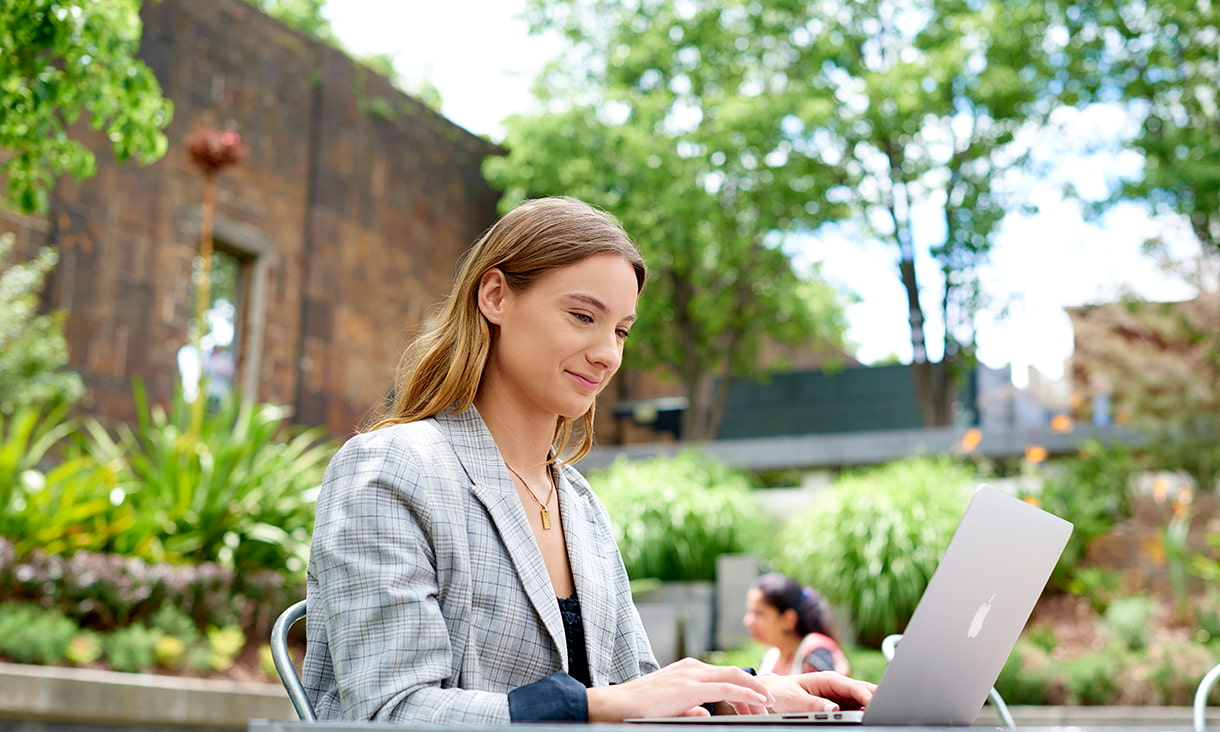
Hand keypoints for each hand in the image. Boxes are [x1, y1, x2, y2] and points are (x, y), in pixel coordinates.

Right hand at [586, 658, 775, 721]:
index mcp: (686, 670)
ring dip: (754, 690)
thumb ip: (690, 707)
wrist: (617, 704)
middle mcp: (691, 667)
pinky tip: (758, 700)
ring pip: (733, 677)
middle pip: (732, 672)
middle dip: (754, 686)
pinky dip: (747, 693)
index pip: (722, 674)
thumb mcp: (670, 706)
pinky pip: (727, 687)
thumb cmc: (638, 707)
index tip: (756, 698)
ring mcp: (691, 674)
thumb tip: (705, 713)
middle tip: (769, 701)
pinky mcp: (690, 686)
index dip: (743, 685)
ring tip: (768, 702)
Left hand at [758, 671, 876, 713]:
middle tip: (887, 713)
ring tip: (878, 719)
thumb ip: (812, 704)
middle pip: (864, 692)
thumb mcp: (793, 699)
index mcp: (828, 679)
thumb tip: (832, 708)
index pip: (854, 687)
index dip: (868, 696)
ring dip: (871, 709)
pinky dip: (863, 715)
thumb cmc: (781, 693)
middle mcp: (837, 686)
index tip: (877, 707)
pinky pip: (855, 710)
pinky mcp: (838, 706)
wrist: (773, 694)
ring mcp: (839, 696)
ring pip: (863, 702)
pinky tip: (867, 721)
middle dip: (877, 700)